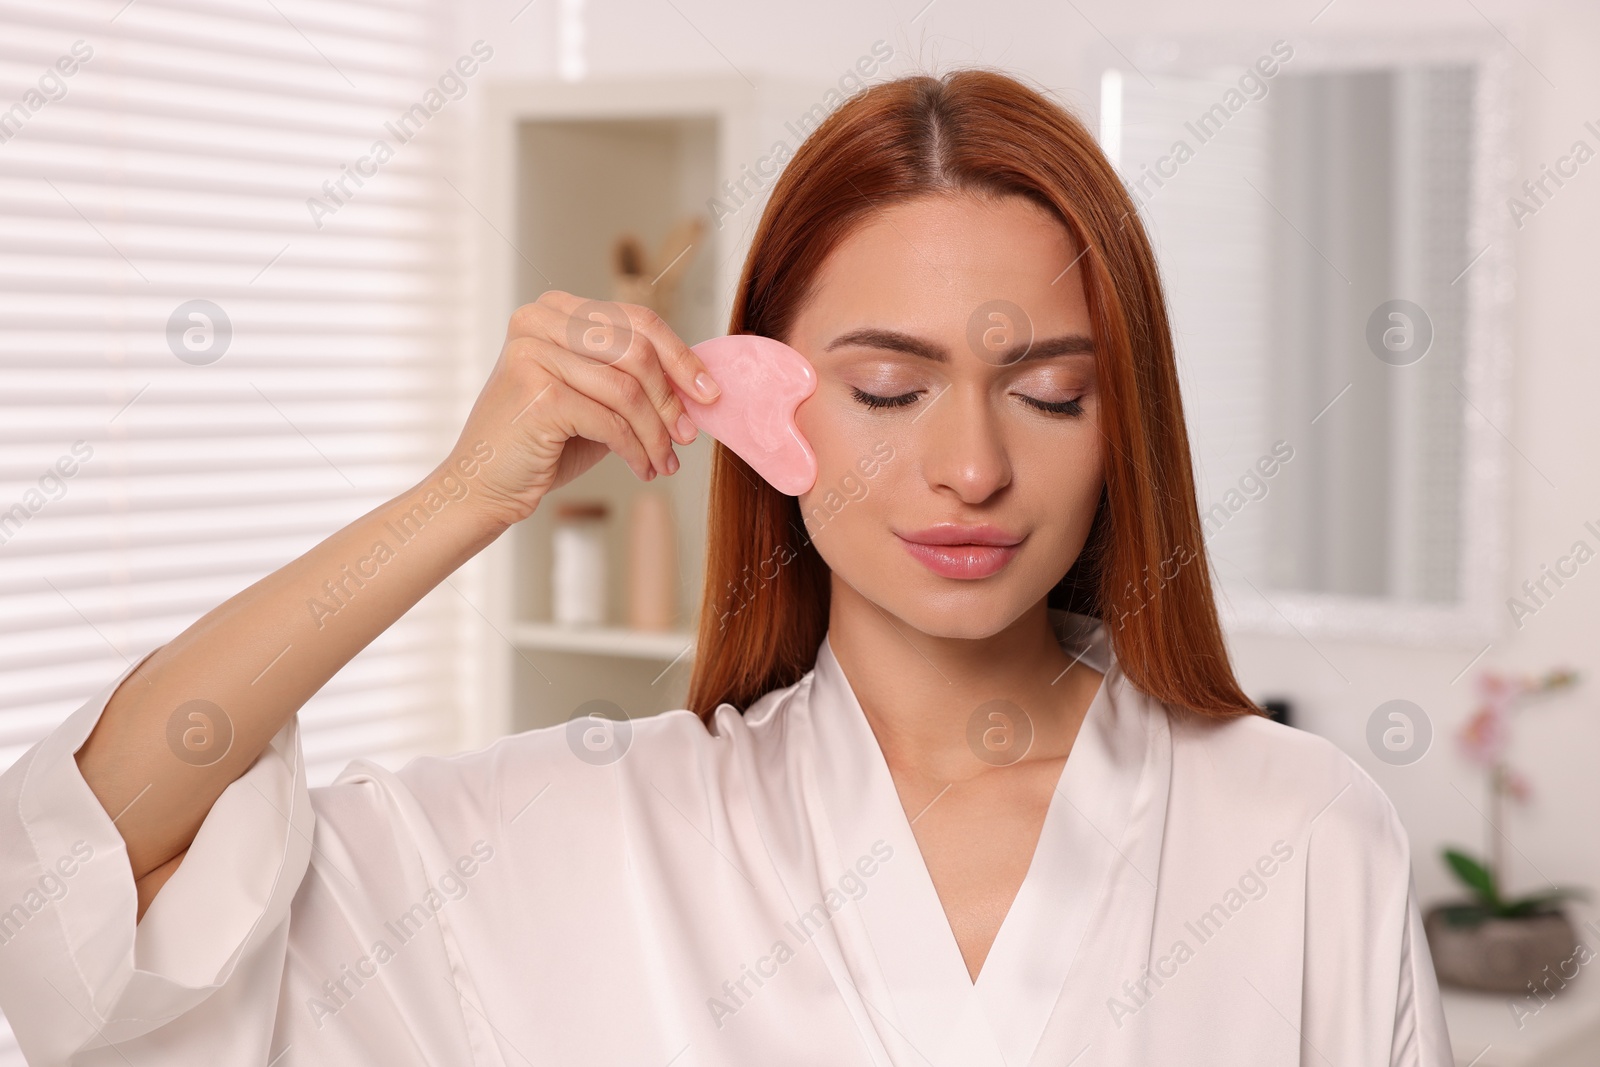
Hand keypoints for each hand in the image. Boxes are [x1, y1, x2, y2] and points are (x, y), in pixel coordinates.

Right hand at [448, 291, 721, 527]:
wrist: (482, 485)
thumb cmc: (542, 443)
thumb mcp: (594, 398)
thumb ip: (634, 378)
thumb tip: (698, 382)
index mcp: (554, 309)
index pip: (636, 319)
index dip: (680, 356)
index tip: (709, 391)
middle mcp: (538, 320)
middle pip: (637, 349)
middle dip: (671, 399)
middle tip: (688, 436)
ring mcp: (534, 353)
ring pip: (627, 389)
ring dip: (655, 433)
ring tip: (665, 461)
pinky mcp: (537, 393)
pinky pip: (610, 420)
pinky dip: (635, 449)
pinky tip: (642, 468)